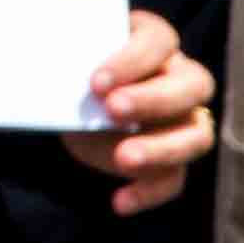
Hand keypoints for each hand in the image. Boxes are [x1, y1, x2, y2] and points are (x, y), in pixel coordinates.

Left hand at [61, 11, 215, 216]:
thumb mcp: (73, 58)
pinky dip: (149, 191)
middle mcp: (181, 76)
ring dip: (161, 149)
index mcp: (155, 40)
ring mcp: (185, 119)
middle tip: (113, 110)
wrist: (75, 103)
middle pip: (193, 86)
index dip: (132, 61)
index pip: (158, 42)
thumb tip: (47, 64)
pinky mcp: (174, 158)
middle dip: (153, 99)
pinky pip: (174, 178)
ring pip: (196, 135)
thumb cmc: (79, 68)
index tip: (96, 82)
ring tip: (123, 157)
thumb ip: (72, 59)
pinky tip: (119, 202)